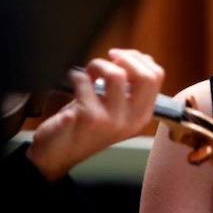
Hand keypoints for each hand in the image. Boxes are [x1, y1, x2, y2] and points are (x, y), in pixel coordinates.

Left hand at [26, 48, 163, 181]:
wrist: (56, 155)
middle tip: (108, 58)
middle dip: (125, 58)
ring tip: (89, 71)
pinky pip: (85, 81)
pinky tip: (73, 81)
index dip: (139, 59)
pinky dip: (76, 76)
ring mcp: (111, 120)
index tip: (122, 57)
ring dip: (98, 65)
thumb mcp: (116, 110)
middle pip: (146, 76)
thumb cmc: (85, 127)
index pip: (157, 77)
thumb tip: (136, 59)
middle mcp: (132, 120)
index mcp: (142, 116)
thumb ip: (129, 89)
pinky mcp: (88, 117)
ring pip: (116, 74)